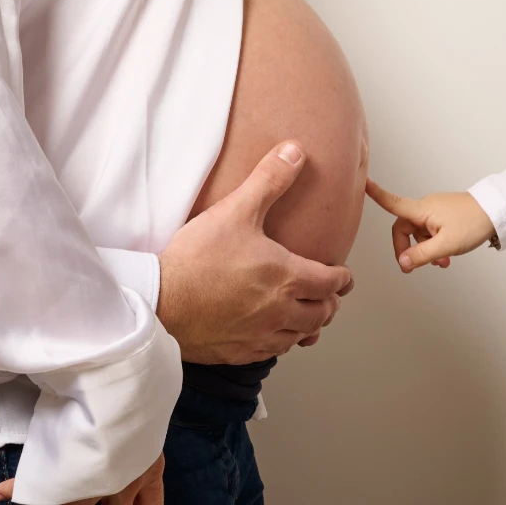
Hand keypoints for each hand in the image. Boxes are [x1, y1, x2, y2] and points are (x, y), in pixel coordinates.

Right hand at [158, 142, 355, 364]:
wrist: (160, 303)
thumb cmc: (197, 259)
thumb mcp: (236, 209)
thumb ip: (269, 179)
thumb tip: (295, 151)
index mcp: (287, 277)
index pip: (331, 282)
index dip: (342, 279)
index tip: (345, 277)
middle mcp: (280, 311)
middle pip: (321, 313)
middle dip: (329, 303)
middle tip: (329, 297)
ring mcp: (260, 335)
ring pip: (299, 336)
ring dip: (309, 326)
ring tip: (308, 318)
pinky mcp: (239, 352)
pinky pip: (272, 353)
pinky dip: (281, 343)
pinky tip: (273, 336)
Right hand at [365, 184, 496, 270]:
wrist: (497, 211)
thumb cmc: (473, 223)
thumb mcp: (446, 244)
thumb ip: (422, 255)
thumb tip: (402, 263)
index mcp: (422, 210)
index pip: (392, 202)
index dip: (376, 195)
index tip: (363, 183)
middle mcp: (425, 208)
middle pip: (404, 229)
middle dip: (408, 249)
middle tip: (415, 267)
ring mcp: (435, 211)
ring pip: (419, 233)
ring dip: (425, 250)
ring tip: (442, 263)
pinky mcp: (444, 215)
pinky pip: (430, 231)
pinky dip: (434, 245)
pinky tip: (446, 256)